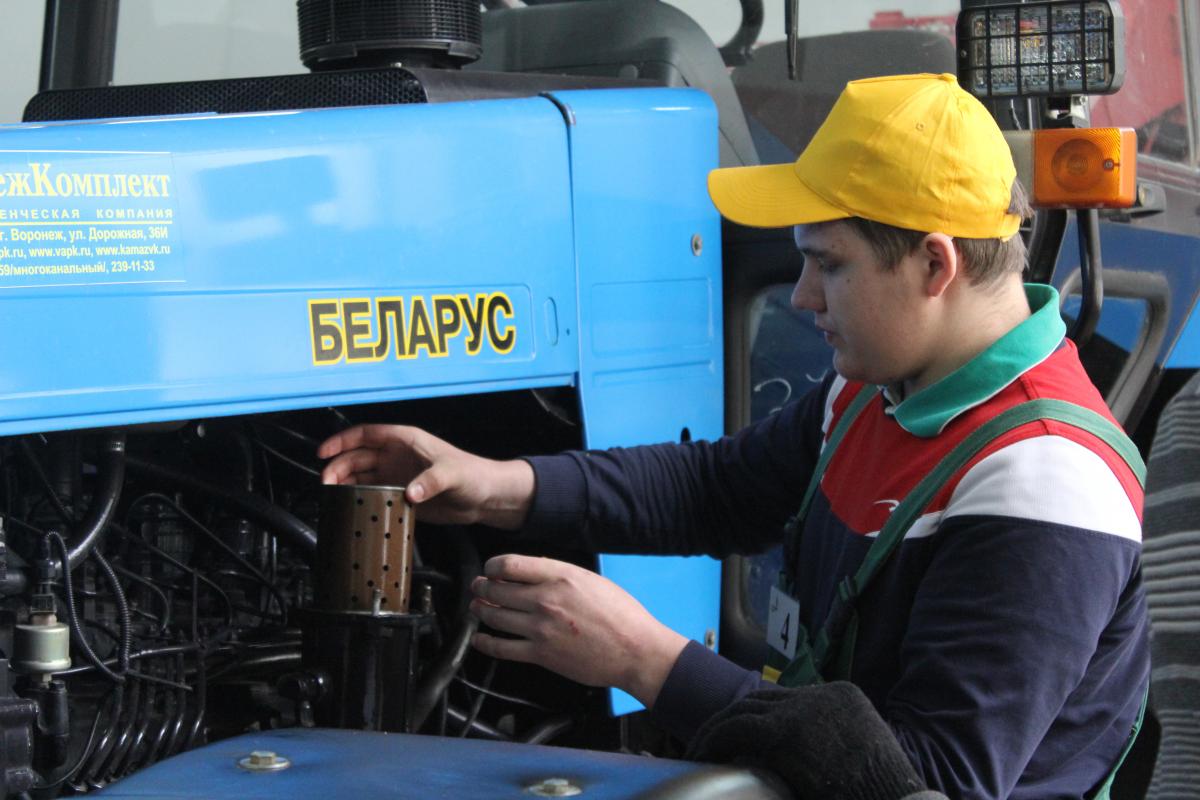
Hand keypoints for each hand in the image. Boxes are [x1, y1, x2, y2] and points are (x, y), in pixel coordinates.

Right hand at [317, 425, 534, 528]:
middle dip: (339, 467)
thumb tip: (410, 493)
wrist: (486, 497)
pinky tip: (350, 508)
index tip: (324, 452)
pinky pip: (374, 495)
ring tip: (333, 496)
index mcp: (406, 440)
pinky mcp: (401, 496)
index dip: (342, 441)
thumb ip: (430, 481)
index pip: (366, 434)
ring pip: (362, 477)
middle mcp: (398, 457)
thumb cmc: (474, 474)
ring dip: (346, 484)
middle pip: (358, 457)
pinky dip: (360, 500)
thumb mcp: (452, 473)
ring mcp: (398, 476)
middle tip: (327, 482)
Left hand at [470, 554, 688, 707]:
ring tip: (476, 607)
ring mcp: (541, 628)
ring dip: (480, 610)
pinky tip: (480, 639)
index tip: (491, 568)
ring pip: (495, 616)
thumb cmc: (622, 616)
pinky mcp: (541, 654)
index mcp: (561, 576)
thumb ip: (561, 575)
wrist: (636, 650)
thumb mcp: (592, 580)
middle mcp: (546, 599)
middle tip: (478, 587)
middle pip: (496, 589)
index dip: (493, 565)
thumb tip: (536, 573)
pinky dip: (485, 643)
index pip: (510, 564)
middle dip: (482, 587)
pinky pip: (503, 648)